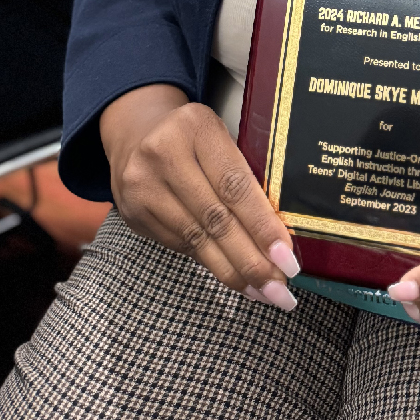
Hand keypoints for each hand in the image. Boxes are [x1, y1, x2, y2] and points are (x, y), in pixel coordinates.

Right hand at [100, 84, 298, 308]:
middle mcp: (164, 156)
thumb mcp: (220, 135)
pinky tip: (233, 277)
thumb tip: (278, 234)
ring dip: (233, 272)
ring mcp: (143, 187)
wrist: (136, 133)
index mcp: (196, 127)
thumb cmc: (194, 136)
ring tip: (262, 292)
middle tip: (280, 290)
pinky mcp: (133, 214)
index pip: (234, 185)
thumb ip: (243, 173)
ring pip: (196, 240)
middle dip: (251, 260)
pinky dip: (210, 263)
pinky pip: (180, 246)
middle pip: (215, 219)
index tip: (287, 258)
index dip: (262, 226)